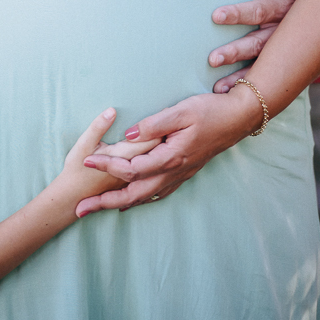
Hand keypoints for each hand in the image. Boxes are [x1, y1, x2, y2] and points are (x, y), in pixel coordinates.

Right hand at [57, 109, 159, 209]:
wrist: (69, 201)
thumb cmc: (74, 170)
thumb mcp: (83, 144)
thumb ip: (98, 126)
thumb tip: (112, 111)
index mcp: (123, 157)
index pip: (150, 139)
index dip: (157, 125)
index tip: (164, 111)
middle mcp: (134, 170)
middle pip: (156, 151)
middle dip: (163, 136)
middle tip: (167, 120)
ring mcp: (134, 181)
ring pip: (157, 166)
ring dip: (161, 152)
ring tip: (167, 137)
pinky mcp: (131, 189)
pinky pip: (153, 182)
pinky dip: (158, 171)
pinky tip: (162, 166)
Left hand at [75, 87, 261, 215]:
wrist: (238, 119)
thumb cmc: (210, 111)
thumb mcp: (181, 111)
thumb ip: (153, 124)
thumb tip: (127, 136)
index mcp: (170, 157)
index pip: (130, 169)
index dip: (106, 166)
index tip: (86, 161)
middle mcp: (173, 172)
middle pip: (133, 194)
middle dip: (105, 203)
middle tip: (81, 208)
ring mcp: (180, 175)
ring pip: (145, 197)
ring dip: (120, 204)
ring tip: (100, 208)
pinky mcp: (185, 173)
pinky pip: (158, 193)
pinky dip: (141, 198)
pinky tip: (134, 199)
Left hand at [209, 0, 309, 90]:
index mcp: (286, 6)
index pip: (260, 10)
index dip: (238, 13)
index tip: (215, 16)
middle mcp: (285, 31)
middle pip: (258, 43)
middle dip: (236, 51)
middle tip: (212, 58)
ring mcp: (285, 49)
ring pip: (262, 65)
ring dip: (240, 77)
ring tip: (217, 87)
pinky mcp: (285, 62)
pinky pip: (267, 77)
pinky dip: (250, 87)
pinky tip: (231, 95)